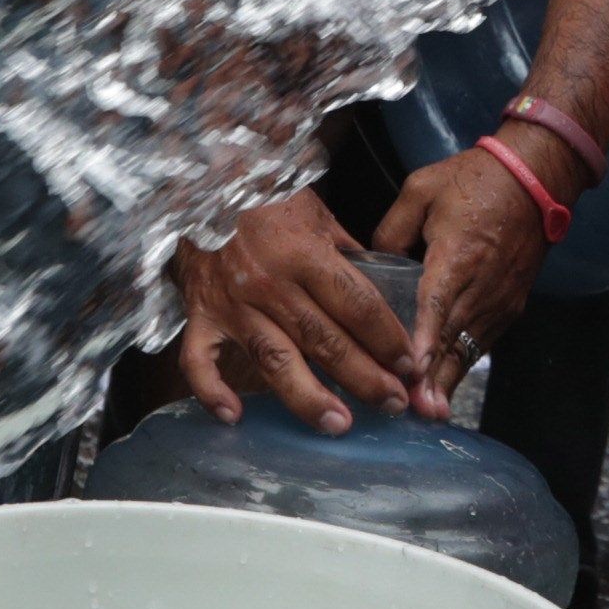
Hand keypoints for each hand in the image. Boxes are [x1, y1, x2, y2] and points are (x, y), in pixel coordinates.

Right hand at [170, 193, 415, 428]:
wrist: (199, 183)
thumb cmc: (264, 196)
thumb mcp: (316, 212)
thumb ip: (349, 253)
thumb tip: (387, 290)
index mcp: (303, 252)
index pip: (357, 305)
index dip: (387, 339)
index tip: (409, 365)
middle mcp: (269, 283)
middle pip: (324, 340)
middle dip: (364, 377)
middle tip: (393, 403)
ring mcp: (232, 304)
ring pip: (274, 360)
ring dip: (309, 397)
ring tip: (339, 425)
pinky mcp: (199, 316)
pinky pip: (200, 361)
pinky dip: (212, 392)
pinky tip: (234, 417)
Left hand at [373, 139, 570, 412]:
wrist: (537, 179)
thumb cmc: (476, 179)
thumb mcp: (421, 189)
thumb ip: (391, 229)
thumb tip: (373, 262)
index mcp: (458, 255)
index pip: (436, 304)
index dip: (423, 339)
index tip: (411, 371)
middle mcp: (482, 285)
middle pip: (453, 337)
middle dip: (434, 376)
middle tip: (415, 410)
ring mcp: (500, 298)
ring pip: (471, 346)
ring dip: (450, 378)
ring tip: (429, 411)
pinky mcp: (511, 304)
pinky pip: (483, 340)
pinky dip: (464, 363)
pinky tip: (446, 385)